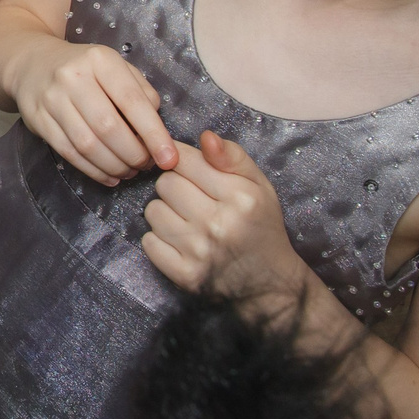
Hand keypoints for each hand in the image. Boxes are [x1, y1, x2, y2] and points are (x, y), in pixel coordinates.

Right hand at [7, 39, 176, 185]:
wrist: (32, 62)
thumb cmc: (86, 68)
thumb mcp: (116, 67)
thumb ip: (141, 92)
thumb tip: (157, 130)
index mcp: (100, 60)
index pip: (132, 102)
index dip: (154, 134)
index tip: (169, 158)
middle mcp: (73, 77)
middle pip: (109, 127)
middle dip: (134, 155)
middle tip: (146, 165)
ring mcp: (52, 99)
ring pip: (88, 144)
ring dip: (114, 166)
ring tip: (129, 171)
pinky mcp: (38, 120)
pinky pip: (69, 153)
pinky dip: (93, 170)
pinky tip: (109, 175)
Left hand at [140, 131, 309, 299]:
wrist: (270, 283)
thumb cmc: (261, 225)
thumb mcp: (259, 185)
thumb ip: (232, 156)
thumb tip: (205, 136)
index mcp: (240, 197)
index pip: (183, 159)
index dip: (184, 163)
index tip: (193, 173)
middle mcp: (218, 223)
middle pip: (164, 183)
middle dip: (176, 187)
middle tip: (194, 200)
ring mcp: (199, 252)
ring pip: (153, 211)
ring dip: (166, 213)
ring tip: (188, 221)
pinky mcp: (185, 275)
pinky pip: (148, 242)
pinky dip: (160, 240)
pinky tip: (181, 242)